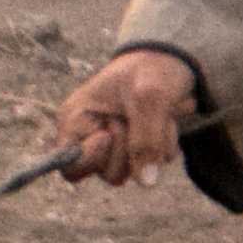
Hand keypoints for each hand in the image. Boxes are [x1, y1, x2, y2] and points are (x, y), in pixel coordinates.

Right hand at [53, 47, 203, 188]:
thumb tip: (146, 182)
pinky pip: (154, 165)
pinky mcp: (137, 150)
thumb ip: (145, 139)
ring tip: (160, 114)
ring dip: (155, 146)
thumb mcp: (150, 96)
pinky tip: (167, 118)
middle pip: (108, 174)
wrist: (173, 60)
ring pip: (134, 172)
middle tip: (140, 115)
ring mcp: (116, 146)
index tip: (107, 135)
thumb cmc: (152, 70)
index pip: (69, 166)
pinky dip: (166, 144)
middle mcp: (91, 137)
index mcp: (76, 119)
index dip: (90, 159)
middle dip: (132, 150)